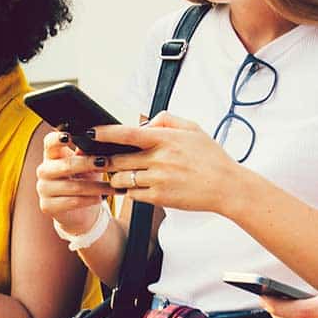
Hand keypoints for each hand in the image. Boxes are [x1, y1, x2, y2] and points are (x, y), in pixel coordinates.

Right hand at [35, 130, 110, 233]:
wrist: (80, 211)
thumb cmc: (84, 180)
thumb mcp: (88, 163)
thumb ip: (87, 151)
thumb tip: (94, 137)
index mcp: (51, 155)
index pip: (49, 143)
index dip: (57, 138)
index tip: (70, 136)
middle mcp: (44, 171)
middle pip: (65, 165)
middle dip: (88, 163)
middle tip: (107, 162)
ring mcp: (43, 189)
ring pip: (73, 186)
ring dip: (96, 186)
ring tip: (113, 187)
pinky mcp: (48, 206)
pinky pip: (72, 202)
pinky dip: (90, 200)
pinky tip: (101, 198)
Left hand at [93, 112, 247, 214]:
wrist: (227, 187)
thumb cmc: (212, 158)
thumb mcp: (194, 129)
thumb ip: (167, 120)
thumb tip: (145, 123)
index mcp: (165, 139)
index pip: (127, 134)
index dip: (104, 133)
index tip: (89, 132)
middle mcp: (159, 159)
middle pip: (118, 160)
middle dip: (104, 161)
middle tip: (96, 159)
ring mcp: (158, 180)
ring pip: (121, 179)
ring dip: (116, 178)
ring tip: (119, 175)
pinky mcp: (159, 198)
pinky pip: (132, 195)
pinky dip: (129, 191)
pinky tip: (134, 187)